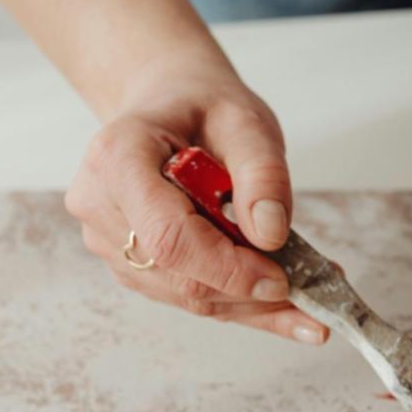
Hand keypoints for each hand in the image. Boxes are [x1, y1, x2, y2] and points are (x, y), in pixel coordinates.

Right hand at [64, 49, 328, 344]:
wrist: (169, 106)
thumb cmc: (202, 108)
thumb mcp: (246, 122)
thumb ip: (262, 174)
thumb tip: (270, 235)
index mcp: (117, 157)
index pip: (169, 235)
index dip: (226, 267)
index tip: (281, 280)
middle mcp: (100, 204)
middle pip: (176, 275)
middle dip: (248, 293)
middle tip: (312, 298)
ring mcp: (107, 240)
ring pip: (183, 295)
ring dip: (248, 305)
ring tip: (305, 297)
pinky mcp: (128, 263)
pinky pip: (184, 296)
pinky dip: (235, 301)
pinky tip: (275, 297)